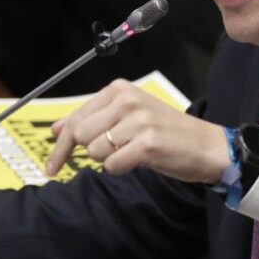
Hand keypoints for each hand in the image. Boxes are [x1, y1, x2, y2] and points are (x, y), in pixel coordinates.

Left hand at [47, 79, 229, 183]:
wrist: (207, 146)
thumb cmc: (165, 132)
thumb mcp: (127, 117)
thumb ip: (91, 119)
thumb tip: (55, 129)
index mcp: (120, 90)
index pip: (75, 119)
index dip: (60, 145)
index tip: (51, 167)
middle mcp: (127, 100)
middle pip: (80, 136)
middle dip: (85, 153)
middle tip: (108, 156)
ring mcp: (137, 121)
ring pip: (95, 151)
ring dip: (109, 159)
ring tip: (133, 151)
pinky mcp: (147, 143)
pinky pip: (112, 165)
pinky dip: (121, 169)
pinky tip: (140, 160)